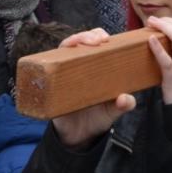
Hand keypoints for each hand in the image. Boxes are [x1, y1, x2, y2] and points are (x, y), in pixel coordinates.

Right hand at [50, 29, 136, 147]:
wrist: (79, 137)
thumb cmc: (97, 117)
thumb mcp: (113, 111)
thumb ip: (123, 105)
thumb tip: (125, 98)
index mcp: (95, 68)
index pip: (95, 43)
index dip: (98, 35)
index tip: (106, 38)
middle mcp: (78, 67)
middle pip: (79, 42)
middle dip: (86, 36)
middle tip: (96, 41)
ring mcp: (63, 75)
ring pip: (62, 51)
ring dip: (70, 43)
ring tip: (78, 44)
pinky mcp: (50, 86)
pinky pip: (45, 70)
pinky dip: (47, 62)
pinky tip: (54, 61)